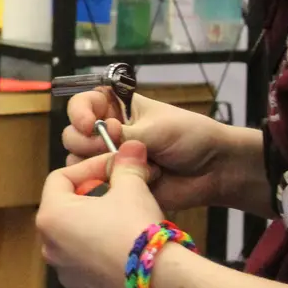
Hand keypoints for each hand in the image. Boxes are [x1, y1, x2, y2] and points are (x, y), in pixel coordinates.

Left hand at [36, 140, 164, 287]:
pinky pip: (89, 266)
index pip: (60, 178)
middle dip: (92, 196)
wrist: (160, 281)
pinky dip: (102, 255)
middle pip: (67, 209)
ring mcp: (64, 273)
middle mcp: (49, 246)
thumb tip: (131, 147)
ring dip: (96, 226)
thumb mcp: (131, 188)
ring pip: (77, 239)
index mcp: (51, 216)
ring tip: (125, 220)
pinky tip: (126, 250)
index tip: (113, 166)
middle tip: (119, 191)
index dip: (88, 167)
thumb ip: (126, 165)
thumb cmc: (136, 229)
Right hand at [63, 89, 266, 215]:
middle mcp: (108, 131)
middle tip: (110, 148)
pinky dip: (107, 184)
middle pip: (73, 134)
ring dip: (98, 164)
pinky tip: (129, 183)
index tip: (90, 125)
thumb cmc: (190, 137)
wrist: (214, 170)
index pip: (83, 103)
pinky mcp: (116, 184)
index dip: (79, 113)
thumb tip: (100, 137)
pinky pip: (94, 184)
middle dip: (87, 142)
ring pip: (78, 161)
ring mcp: (110, 159)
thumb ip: (125, 134)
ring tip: (128, 168)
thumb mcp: (157, 129)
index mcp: (117, 108)